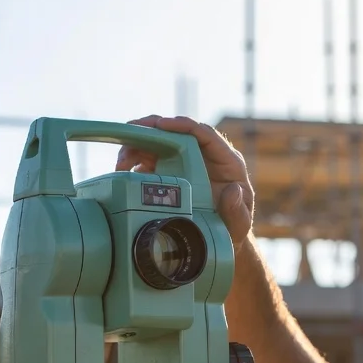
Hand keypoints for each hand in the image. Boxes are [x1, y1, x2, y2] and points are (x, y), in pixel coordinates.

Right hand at [114, 115, 254, 249]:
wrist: (219, 237)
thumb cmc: (232, 227)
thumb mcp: (240, 223)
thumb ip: (237, 210)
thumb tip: (232, 190)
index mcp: (226, 161)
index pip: (205, 134)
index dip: (183, 125)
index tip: (162, 124)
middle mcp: (204, 156)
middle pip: (176, 132)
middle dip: (151, 129)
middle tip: (130, 131)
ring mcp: (185, 162)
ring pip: (159, 143)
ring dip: (137, 146)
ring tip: (122, 162)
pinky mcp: (169, 171)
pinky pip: (150, 159)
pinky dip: (134, 161)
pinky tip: (122, 170)